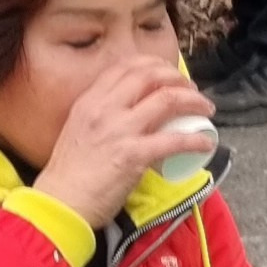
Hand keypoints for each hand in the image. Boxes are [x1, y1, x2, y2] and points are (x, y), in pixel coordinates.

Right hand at [34, 59, 215, 228]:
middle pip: (150, 75)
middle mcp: (105, 108)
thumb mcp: (78, 130)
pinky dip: (195, 139)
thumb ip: (99, 116)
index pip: (125, 66)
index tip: (168, 72)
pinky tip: (205, 143)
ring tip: (205, 109)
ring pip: (168, 100)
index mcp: (90, 101)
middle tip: (190, 89)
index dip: (153, 63)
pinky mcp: (134, 155)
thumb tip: (127, 113)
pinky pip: (174, 141)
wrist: (61, 203)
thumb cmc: (68, 175)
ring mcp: (120, 130)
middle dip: (177, 77)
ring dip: (194, 101)